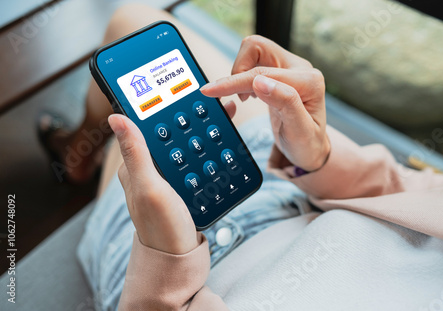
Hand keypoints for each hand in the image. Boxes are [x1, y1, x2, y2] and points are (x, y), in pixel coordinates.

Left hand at [108, 101, 235, 253]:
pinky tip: (224, 143)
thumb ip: (135, 153)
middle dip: (192, 115)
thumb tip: (116, 117)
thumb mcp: (148, 188)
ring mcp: (169, 178)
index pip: (148, 126)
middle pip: (171, 133)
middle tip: (214, 101)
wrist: (178, 260)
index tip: (182, 89)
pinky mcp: (184, 186)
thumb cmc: (160, 228)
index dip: (163, 106)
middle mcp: (151, 169)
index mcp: (136, 165)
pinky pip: (198, 161)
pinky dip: (211, 150)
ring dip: (204, 130)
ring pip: (187, 145)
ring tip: (223, 116)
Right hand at [201, 35, 329, 170]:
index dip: (234, 81)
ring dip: (241, 73)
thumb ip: (286, 103)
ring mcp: (289, 68)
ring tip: (245, 98)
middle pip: (257, 47)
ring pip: (253, 51)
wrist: (310, 149)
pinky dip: (244, 77)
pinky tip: (249, 95)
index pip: (263, 73)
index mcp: (309, 81)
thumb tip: (259, 82)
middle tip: (240, 99)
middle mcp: (300, 69)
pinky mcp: (279, 72)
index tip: (211, 91)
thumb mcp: (299, 131)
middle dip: (238, 71)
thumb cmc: (307, 144)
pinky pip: (254, 62)